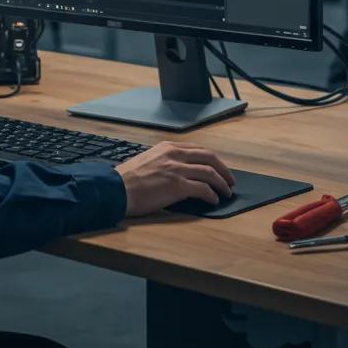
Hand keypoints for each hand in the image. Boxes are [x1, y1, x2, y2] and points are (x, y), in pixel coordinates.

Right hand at [116, 141, 234, 216]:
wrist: (117, 189)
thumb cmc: (128, 179)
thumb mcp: (149, 160)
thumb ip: (166, 161)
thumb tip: (182, 172)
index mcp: (168, 147)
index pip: (198, 149)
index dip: (213, 159)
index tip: (219, 168)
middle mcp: (174, 154)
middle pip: (209, 157)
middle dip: (224, 169)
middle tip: (230, 180)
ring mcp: (176, 169)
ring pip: (209, 172)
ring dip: (222, 183)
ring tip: (226, 192)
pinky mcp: (177, 186)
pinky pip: (203, 189)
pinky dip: (211, 195)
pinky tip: (213, 200)